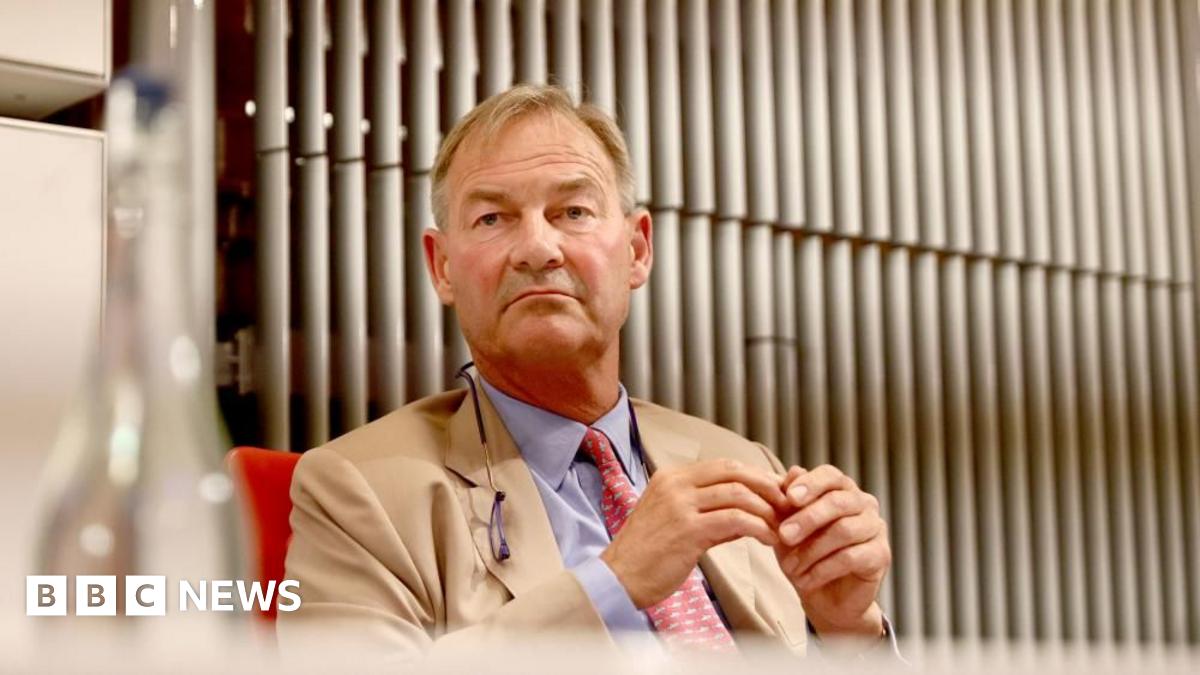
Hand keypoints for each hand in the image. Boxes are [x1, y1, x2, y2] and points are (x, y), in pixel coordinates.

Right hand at [601, 459, 787, 608]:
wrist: (618, 578)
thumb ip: (711, 512)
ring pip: (738, 494)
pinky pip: (735, 520)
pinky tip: (768, 539)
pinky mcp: (687, 529)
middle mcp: (675, 484)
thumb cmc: (648, 555)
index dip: (755, 476)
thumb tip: (750, 511)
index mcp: (671, 477)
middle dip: (767, 485)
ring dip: (767, 509)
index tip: (776, 492)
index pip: (724, 465)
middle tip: (788, 503)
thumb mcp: (678, 522)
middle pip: (734, 471)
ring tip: (782, 526)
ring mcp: (680, 504)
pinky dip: (759, 528)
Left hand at [774, 465, 889, 637]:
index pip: (830, 475)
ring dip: (811, 550)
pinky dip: (823, 569)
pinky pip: (851, 557)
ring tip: (789, 567)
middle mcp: (863, 504)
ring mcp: (875, 528)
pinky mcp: (881, 555)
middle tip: (784, 535)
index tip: (789, 497)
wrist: (821, 596)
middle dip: (807, 518)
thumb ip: (788, 502)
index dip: (810, 483)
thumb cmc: (803, 554)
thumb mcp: (786, 527)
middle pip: (838, 502)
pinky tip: (806, 580)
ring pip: (844, 530)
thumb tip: (793, 471)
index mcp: (841, 489)